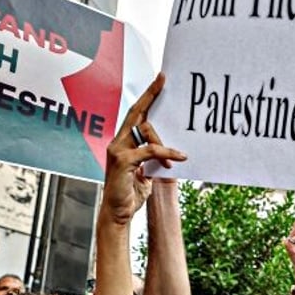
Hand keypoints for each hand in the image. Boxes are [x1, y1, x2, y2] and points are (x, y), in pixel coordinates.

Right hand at [101, 74, 185, 225]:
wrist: (118, 214)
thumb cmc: (129, 195)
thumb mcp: (144, 174)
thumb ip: (151, 160)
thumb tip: (165, 153)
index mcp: (122, 143)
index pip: (135, 115)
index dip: (146, 97)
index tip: (158, 81)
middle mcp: (117, 143)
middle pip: (136, 113)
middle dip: (150, 95)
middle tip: (163, 80)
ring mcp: (118, 150)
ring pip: (146, 131)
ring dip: (165, 145)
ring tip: (176, 159)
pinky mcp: (123, 161)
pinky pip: (149, 150)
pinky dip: (166, 154)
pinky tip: (177, 160)